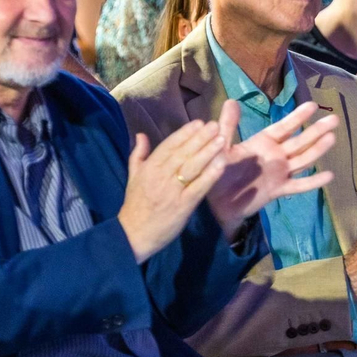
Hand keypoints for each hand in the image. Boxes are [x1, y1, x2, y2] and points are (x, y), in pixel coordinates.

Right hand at [117, 122, 229, 263]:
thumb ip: (138, 154)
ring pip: (192, 167)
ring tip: (222, 139)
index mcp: (149, 167)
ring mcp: (172, 191)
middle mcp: (161, 176)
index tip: (199, 122)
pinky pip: (199, 187)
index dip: (185, 133)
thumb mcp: (133, 176)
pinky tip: (221, 164)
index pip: (169, 145)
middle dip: (200, 138)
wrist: (134, 234)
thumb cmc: (136, 204)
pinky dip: (210, 175)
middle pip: (183, 153)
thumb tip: (141, 134)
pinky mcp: (183, 205)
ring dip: (208, 152)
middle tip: (215, 125)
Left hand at [206, 100, 338, 236]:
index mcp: (263, 143)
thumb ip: (228, 125)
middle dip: (316, 130)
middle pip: (300, 141)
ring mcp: (279, 173)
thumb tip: (231, 100)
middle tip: (334, 119)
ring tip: (332, 138)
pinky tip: (329, 175)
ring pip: (303, 159)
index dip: (298, 116)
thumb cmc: (218, 171)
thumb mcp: (221, 147)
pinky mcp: (279, 190)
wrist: (217, 202)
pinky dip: (313, 181)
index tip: (313, 105)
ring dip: (318, 150)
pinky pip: (299, 185)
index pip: (284, 127)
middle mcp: (275, 155)